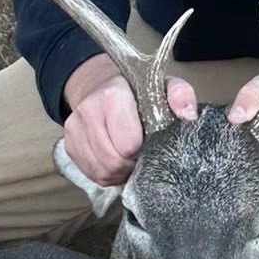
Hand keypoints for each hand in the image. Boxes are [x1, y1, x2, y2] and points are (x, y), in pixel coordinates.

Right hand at [62, 56, 196, 186]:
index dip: (143, 150)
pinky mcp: (69, 145)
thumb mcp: (163, 85)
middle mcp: (88, 112)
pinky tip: (116, 164)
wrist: (96, 84)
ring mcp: (74, 130)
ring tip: (130, 162)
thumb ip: (180, 95)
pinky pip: (90, 173)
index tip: (149, 144)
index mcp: (112, 96)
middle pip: (113, 162)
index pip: (128, 144)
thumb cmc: (136, 89)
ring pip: (100, 172)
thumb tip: (189, 117)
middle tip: (141, 158)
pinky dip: (106, 175)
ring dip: (119, 174)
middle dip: (131, 166)